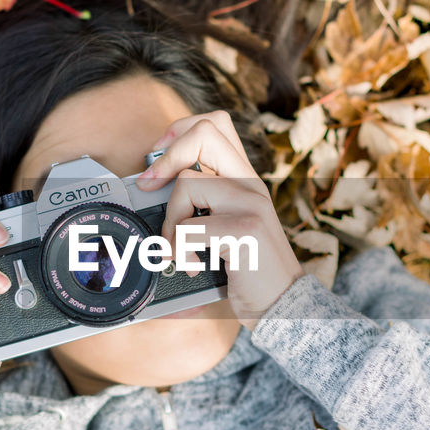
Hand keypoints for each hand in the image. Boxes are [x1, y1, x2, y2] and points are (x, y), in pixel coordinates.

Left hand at [135, 110, 304, 330]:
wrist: (284, 305)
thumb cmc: (248, 271)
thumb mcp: (225, 230)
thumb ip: (199, 209)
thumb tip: (145, 200)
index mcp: (245, 179)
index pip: (215, 124)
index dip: (180, 131)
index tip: (158, 161)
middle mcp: (251, 184)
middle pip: (205, 133)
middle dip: (167, 157)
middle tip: (151, 186)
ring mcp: (251, 203)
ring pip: (187, 183)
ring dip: (170, 220)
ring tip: (178, 248)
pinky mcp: (246, 229)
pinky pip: (190, 227)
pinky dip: (179, 250)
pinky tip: (190, 266)